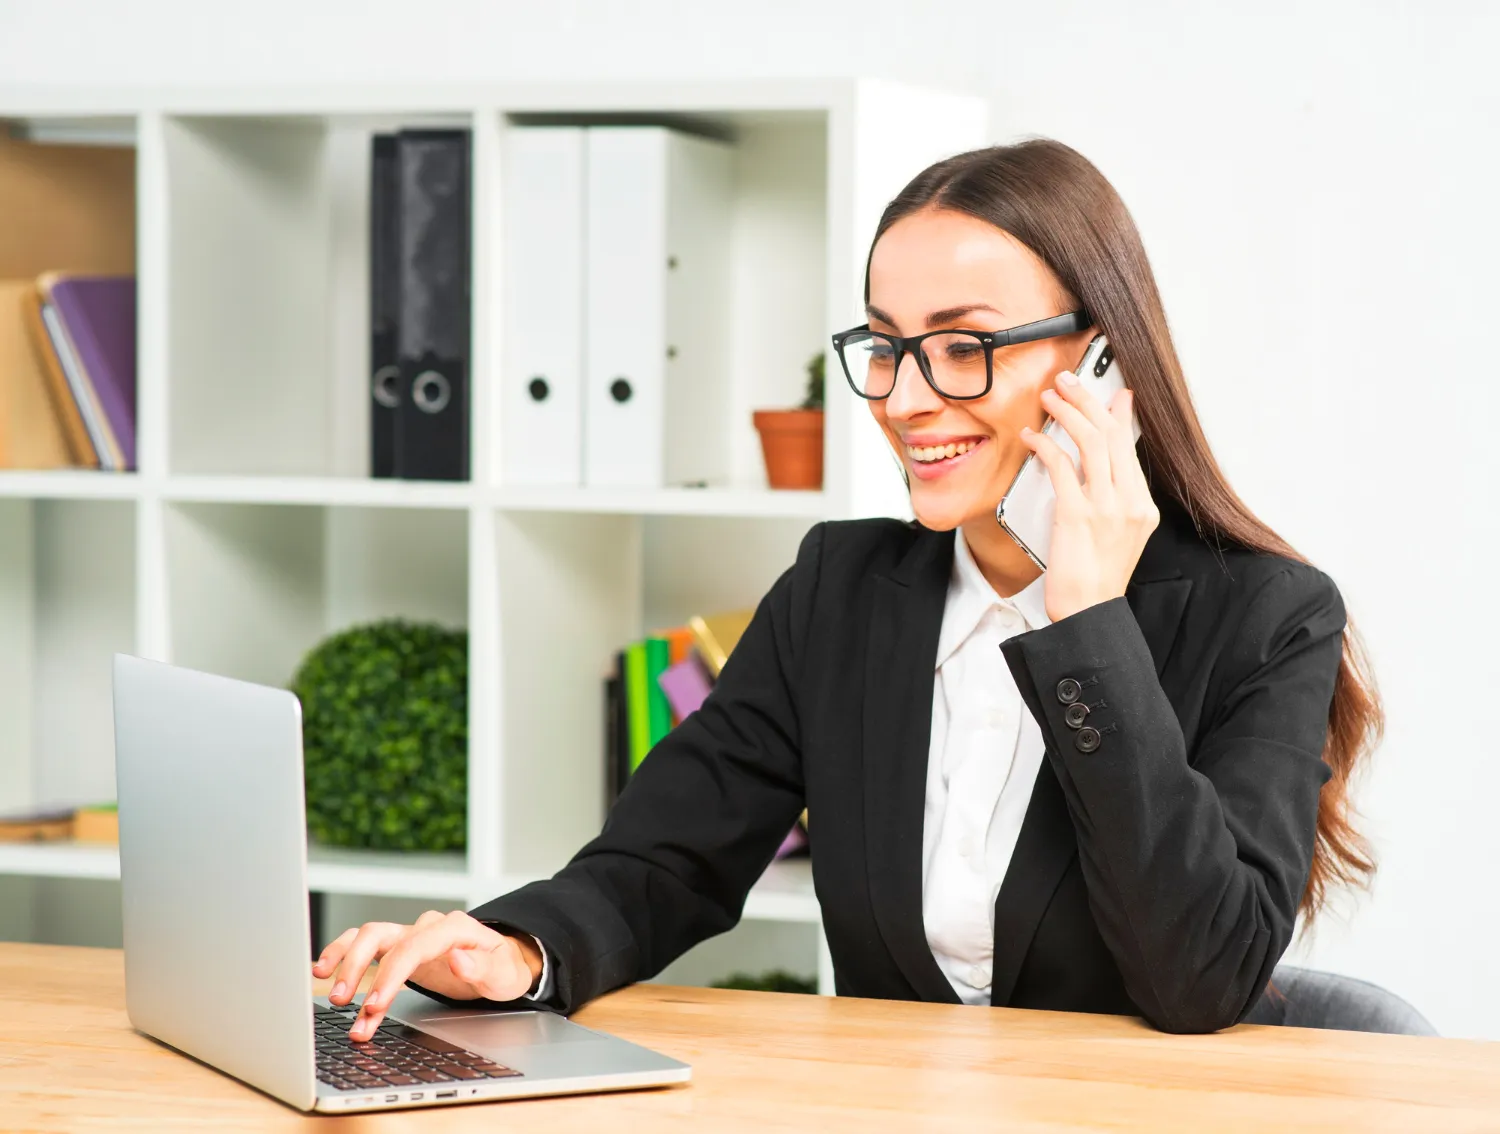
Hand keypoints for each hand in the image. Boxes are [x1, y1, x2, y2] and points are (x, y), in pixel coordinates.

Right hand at [312, 911, 542, 1040]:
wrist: (500, 965)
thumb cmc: (502, 969)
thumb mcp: (504, 974)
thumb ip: (484, 968)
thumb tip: (458, 959)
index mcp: (454, 928)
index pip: (414, 946)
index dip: (391, 975)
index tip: (374, 1004)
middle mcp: (427, 927)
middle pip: (382, 935)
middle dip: (358, 968)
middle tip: (343, 1002)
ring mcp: (411, 935)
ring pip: (367, 937)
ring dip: (345, 963)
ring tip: (332, 994)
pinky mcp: (398, 948)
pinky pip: (365, 946)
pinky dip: (343, 956)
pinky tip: (324, 971)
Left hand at [1019, 371, 1158, 622]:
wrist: (1088, 614)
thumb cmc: (1094, 579)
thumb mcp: (1116, 533)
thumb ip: (1112, 495)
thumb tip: (1101, 463)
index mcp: (1142, 506)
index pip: (1130, 446)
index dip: (1116, 412)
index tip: (1108, 391)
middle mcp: (1130, 503)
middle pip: (1112, 435)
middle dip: (1087, 400)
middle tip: (1067, 381)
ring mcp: (1106, 508)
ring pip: (1091, 442)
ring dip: (1067, 412)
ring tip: (1050, 396)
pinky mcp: (1077, 515)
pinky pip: (1062, 467)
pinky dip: (1045, 445)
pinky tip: (1032, 436)